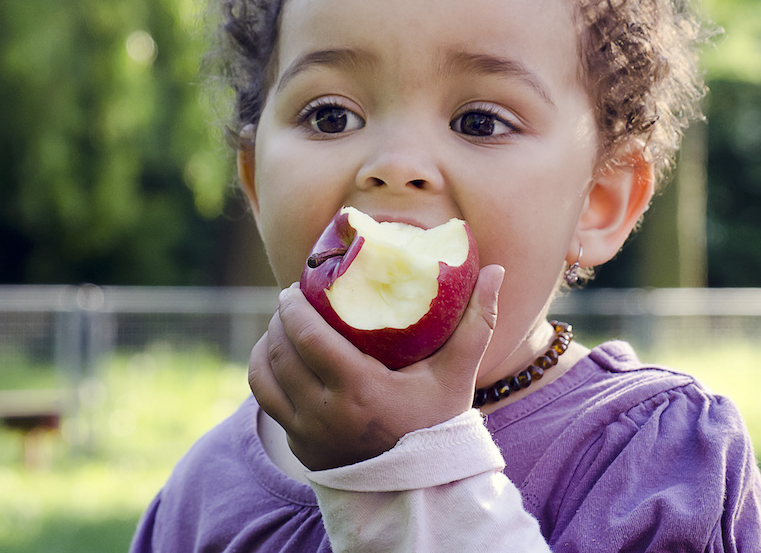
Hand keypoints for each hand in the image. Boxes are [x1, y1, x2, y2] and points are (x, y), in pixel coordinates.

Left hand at [248, 265, 503, 470]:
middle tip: (288, 300)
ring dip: (266, 345)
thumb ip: (478, 323)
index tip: (293, 288)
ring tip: (279, 326)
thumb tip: (496, 270)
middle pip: (282, 353)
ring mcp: (307, 433)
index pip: (308, 338)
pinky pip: (266, 402)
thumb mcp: (457, 374)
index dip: (292, 308)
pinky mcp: (299, 446)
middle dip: (278, 320)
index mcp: (359, 391)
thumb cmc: (438, 425)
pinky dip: (264, 374)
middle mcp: (325, 413)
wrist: (421, 489)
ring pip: (265, 378)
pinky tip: (275, 358)